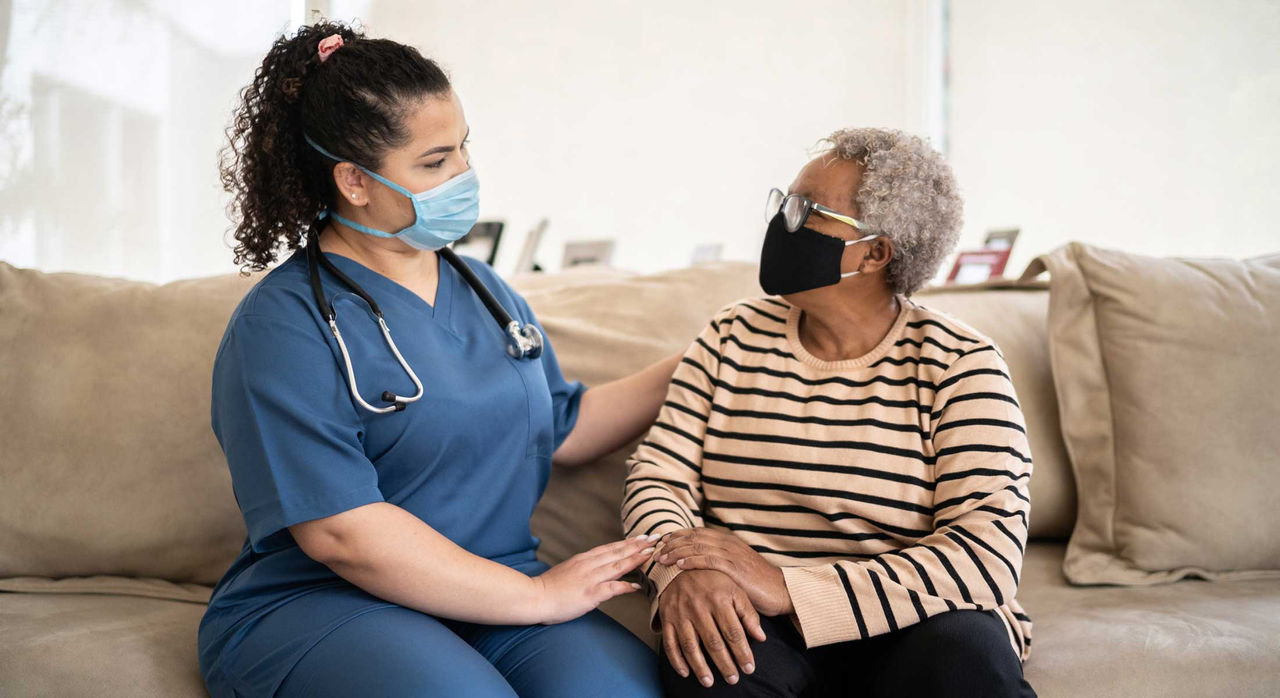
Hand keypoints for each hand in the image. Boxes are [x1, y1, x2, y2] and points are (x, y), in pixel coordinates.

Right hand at [533, 535, 657, 623]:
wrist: (534, 597)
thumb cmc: (549, 587)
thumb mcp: (568, 570)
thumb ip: (583, 567)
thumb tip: (596, 567)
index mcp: (584, 559)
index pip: (611, 548)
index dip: (628, 543)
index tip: (643, 538)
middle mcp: (589, 565)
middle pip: (618, 552)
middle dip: (638, 546)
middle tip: (655, 539)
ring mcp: (590, 579)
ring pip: (618, 565)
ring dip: (636, 559)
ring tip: (651, 554)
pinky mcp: (590, 594)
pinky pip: (611, 588)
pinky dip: (625, 586)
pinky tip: (636, 586)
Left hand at [657, 528, 793, 615]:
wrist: (781, 591)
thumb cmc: (757, 583)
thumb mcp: (735, 569)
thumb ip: (717, 563)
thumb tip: (695, 567)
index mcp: (727, 540)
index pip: (696, 533)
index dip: (677, 536)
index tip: (660, 542)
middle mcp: (728, 543)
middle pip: (693, 537)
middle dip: (672, 542)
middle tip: (655, 549)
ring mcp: (731, 554)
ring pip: (697, 546)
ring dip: (676, 551)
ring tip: (661, 558)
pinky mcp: (735, 568)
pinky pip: (708, 560)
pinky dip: (691, 561)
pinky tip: (678, 565)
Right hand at [658, 569, 766, 687]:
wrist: (680, 565)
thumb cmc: (713, 580)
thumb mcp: (735, 589)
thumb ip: (748, 613)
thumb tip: (761, 637)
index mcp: (719, 599)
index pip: (733, 632)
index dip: (742, 652)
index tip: (749, 668)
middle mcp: (699, 607)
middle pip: (713, 642)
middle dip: (724, 664)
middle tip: (733, 679)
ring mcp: (680, 613)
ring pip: (691, 646)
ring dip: (700, 667)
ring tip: (709, 682)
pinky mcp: (666, 618)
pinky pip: (670, 642)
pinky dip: (676, 660)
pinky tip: (685, 672)